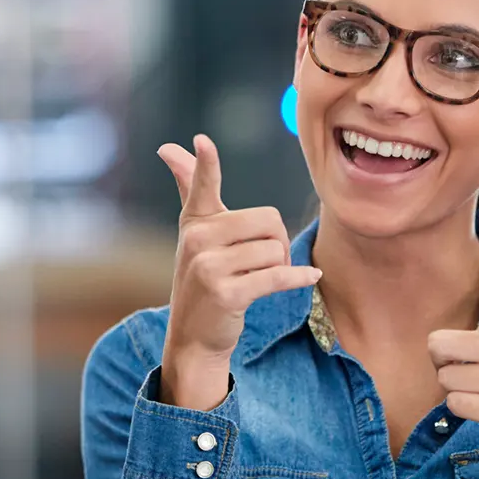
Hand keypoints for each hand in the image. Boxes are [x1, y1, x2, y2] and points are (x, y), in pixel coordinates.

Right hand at [157, 135, 321, 409]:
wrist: (193, 337)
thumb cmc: (201, 279)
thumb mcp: (194, 234)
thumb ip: (190, 190)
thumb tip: (168, 148)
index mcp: (195, 222)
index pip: (201, 185)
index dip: (205, 163)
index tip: (204, 140)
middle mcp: (197, 240)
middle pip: (268, 220)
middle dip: (278, 241)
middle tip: (265, 260)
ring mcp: (208, 268)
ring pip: (274, 251)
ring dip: (279, 266)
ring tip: (259, 279)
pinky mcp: (226, 294)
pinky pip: (277, 277)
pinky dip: (298, 278)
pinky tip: (311, 277)